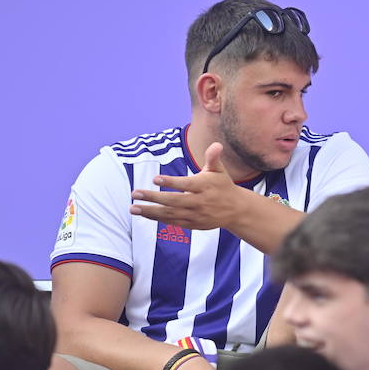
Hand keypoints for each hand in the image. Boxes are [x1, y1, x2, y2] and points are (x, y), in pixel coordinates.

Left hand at [130, 142, 248, 230]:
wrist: (236, 210)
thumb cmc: (223, 185)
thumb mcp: (219, 170)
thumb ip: (213, 158)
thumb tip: (216, 144)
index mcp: (205, 186)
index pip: (186, 184)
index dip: (171, 182)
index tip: (155, 178)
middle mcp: (200, 202)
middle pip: (174, 201)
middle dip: (153, 198)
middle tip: (135, 193)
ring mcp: (195, 215)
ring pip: (170, 214)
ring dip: (150, 211)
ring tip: (133, 208)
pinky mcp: (192, 224)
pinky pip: (173, 222)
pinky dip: (158, 219)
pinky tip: (145, 213)